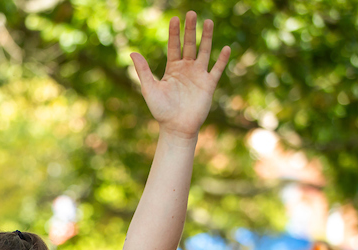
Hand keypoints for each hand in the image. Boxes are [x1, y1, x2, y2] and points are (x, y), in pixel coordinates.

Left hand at [130, 13, 229, 140]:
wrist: (176, 128)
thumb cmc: (161, 111)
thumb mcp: (149, 89)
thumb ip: (143, 71)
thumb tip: (132, 52)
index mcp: (172, 69)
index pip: (174, 46)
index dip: (174, 33)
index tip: (175, 18)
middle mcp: (187, 69)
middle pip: (190, 45)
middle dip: (190, 30)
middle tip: (192, 13)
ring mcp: (198, 75)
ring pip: (204, 52)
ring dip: (207, 38)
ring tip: (208, 22)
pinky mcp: (208, 84)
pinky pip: (216, 69)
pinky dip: (221, 60)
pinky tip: (225, 48)